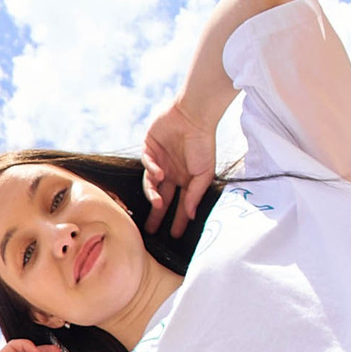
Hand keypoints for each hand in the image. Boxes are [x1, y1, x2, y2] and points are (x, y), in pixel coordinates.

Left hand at [140, 96, 216, 236]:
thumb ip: (196, 194)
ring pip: (150, 184)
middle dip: (156, 215)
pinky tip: (160, 173)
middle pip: (160, 198)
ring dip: (153, 194)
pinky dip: (151, 171)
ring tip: (157, 202)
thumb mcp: (204, 172)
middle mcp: (170, 173)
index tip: (176, 235)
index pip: (179, 204)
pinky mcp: (148, 148)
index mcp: (184, 179)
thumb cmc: (203, 143)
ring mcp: (158, 161)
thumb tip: (192, 215)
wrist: (194, 115)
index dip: (177, 219)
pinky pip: (146, 164)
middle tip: (150, 231)